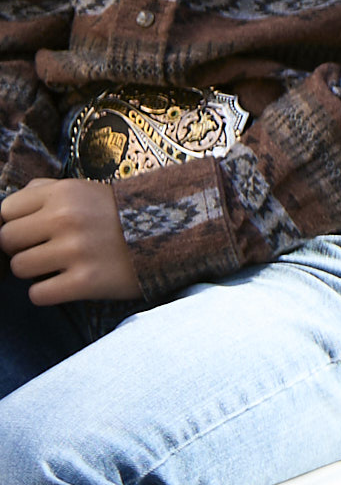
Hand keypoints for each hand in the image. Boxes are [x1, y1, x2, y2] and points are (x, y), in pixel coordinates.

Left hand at [1, 178, 128, 304]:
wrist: (178, 231)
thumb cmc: (123, 212)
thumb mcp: (86, 189)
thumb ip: (45, 191)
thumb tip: (6, 209)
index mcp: (64, 192)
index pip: (6, 211)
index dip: (17, 222)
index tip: (35, 229)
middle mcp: (66, 218)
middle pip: (8, 241)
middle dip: (23, 247)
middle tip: (46, 249)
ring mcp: (76, 251)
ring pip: (19, 268)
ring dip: (36, 272)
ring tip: (61, 266)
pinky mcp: (86, 282)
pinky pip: (38, 295)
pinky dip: (49, 293)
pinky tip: (68, 283)